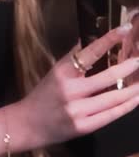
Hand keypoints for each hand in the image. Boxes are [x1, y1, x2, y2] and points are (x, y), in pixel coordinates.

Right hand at [12, 25, 138, 151]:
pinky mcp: (84, 127)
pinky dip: (127, 106)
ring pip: (114, 98)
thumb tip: (91, 41)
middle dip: (128, 67)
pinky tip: (136, 99)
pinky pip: (111, 115)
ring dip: (133, 89)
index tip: (124, 29)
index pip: (89, 52)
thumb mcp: (54, 72)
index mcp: (62, 72)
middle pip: (107, 76)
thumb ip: (73, 59)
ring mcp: (78, 110)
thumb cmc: (42, 96)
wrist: (27, 124)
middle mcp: (70, 90)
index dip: (108, 40)